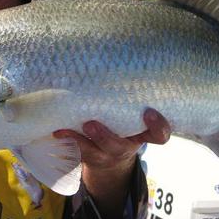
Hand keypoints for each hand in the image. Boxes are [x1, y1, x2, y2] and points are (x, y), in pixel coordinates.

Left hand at [53, 108, 170, 170]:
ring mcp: (105, 154)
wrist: (110, 160)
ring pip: (94, 150)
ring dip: (81, 138)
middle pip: (119, 145)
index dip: (158, 126)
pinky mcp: (89, 156)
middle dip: (105, 136)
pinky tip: (58, 130)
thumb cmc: (123, 126)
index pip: (159, 135)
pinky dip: (68, 138)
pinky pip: (78, 150)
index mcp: (142, 135)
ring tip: (73, 126)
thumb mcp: (132, 116)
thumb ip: (130, 98)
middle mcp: (125, 147)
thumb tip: (120, 57)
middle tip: (92, 123)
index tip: (150, 113)